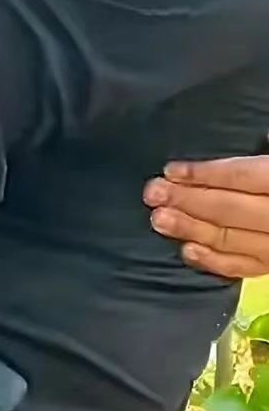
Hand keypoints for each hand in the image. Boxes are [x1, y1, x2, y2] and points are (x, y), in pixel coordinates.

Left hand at [144, 156, 268, 280]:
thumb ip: (261, 156)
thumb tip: (246, 142)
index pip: (242, 176)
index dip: (205, 173)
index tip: (171, 171)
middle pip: (230, 209)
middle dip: (187, 200)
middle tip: (153, 193)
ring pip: (231, 239)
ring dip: (190, 229)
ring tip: (158, 219)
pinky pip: (243, 268)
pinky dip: (213, 260)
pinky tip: (186, 250)